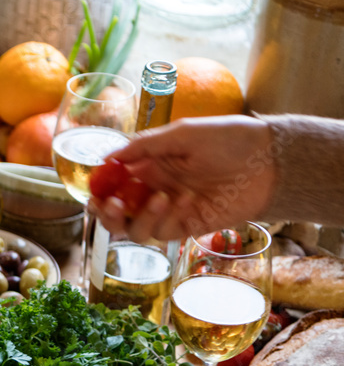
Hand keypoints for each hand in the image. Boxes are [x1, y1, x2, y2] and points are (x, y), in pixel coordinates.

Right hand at [89, 116, 277, 242]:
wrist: (269, 161)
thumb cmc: (229, 139)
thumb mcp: (182, 133)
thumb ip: (144, 145)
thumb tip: (107, 157)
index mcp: (148, 167)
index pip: (111, 185)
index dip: (98, 190)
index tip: (95, 189)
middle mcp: (152, 191)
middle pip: (115, 214)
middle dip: (106, 213)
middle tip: (110, 204)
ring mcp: (168, 212)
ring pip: (133, 230)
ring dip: (139, 216)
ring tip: (162, 197)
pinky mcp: (186, 227)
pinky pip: (162, 232)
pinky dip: (167, 219)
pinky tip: (185, 200)